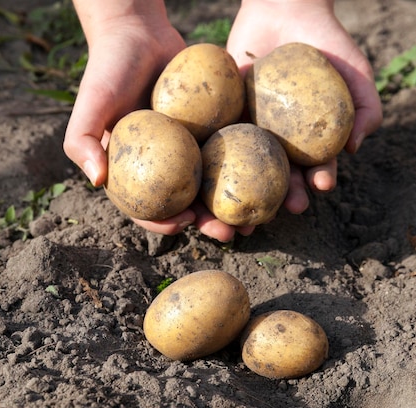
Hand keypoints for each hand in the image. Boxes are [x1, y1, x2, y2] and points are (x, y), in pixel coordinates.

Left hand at [227, 0, 382, 214]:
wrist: (285, 10)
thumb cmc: (325, 43)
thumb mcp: (355, 71)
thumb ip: (366, 107)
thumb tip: (355, 148)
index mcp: (309, 141)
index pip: (316, 166)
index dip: (319, 178)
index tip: (322, 184)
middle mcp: (279, 143)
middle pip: (281, 177)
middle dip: (286, 195)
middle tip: (289, 206)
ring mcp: (251, 133)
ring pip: (248, 171)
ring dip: (250, 196)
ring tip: (252, 213)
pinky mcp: (225, 120)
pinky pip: (220, 144)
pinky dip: (217, 167)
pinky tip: (216, 186)